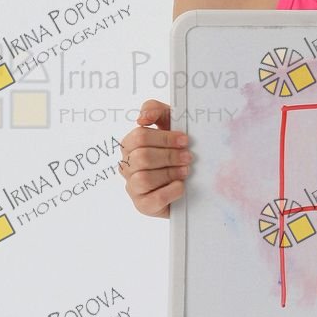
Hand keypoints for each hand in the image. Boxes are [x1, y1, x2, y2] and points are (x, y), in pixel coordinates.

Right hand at [117, 99, 193, 217]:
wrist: (189, 179)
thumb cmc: (176, 148)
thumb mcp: (169, 123)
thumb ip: (155, 110)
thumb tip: (141, 117)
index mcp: (130, 145)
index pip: (139, 137)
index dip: (164, 137)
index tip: (184, 140)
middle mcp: (127, 165)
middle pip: (142, 157)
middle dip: (169, 156)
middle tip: (188, 157)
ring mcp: (133, 187)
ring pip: (144, 178)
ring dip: (169, 173)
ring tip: (186, 171)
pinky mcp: (143, 205)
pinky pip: (153, 199)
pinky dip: (170, 191)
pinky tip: (180, 186)